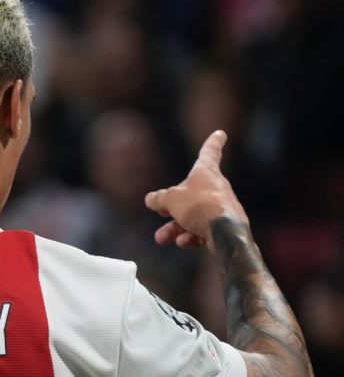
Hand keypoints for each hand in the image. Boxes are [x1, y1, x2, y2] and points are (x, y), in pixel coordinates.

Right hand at [145, 130, 248, 253]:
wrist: (226, 234)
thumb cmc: (199, 207)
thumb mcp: (171, 199)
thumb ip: (159, 198)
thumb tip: (151, 199)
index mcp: (206, 173)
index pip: (209, 152)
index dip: (213, 142)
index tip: (221, 133)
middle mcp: (216, 188)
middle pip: (189, 194)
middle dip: (172, 207)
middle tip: (160, 212)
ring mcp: (220, 208)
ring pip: (192, 216)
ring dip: (175, 228)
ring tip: (162, 238)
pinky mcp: (223, 228)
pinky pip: (202, 230)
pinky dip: (190, 236)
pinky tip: (182, 242)